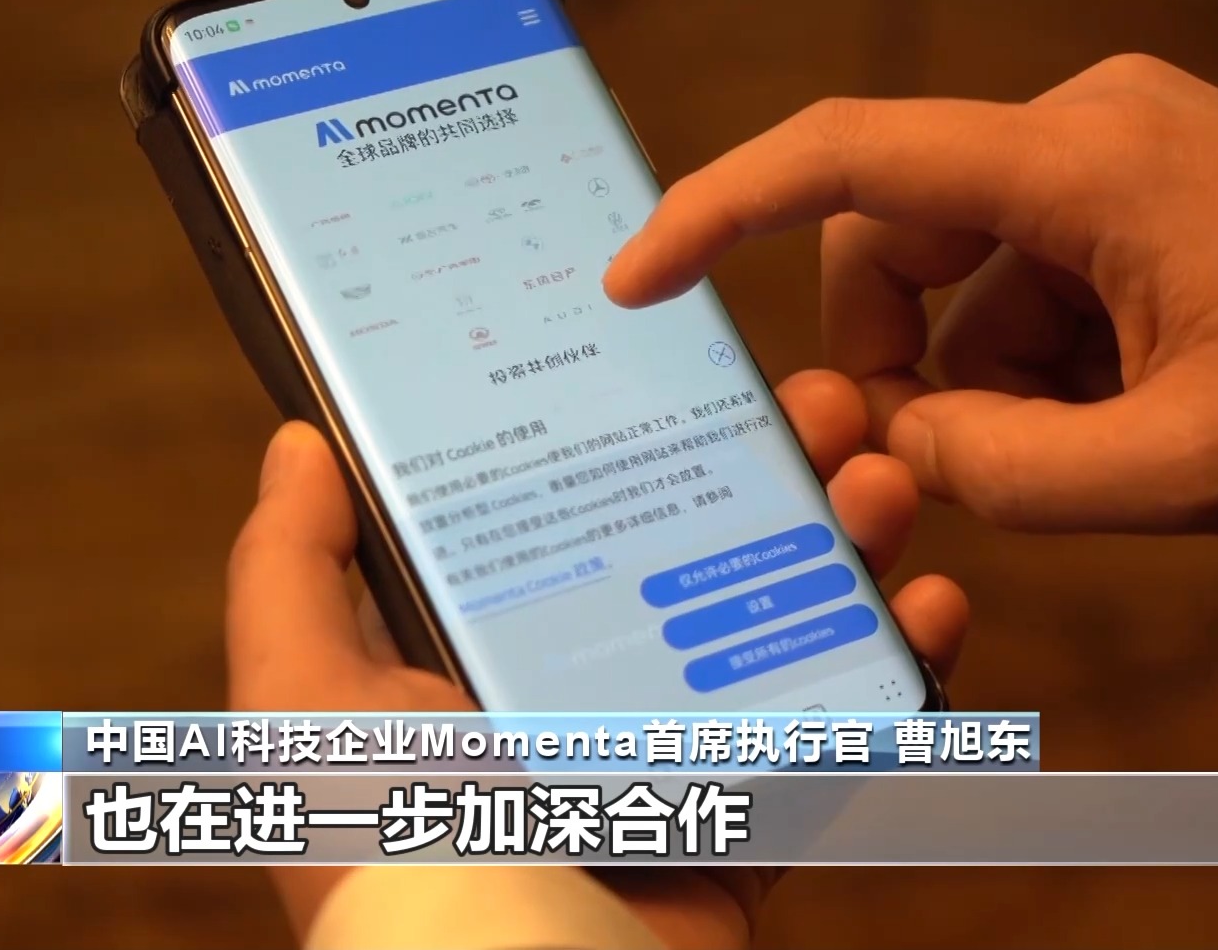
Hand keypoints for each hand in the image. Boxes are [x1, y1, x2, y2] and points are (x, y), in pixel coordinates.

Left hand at [227, 372, 968, 949]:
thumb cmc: (387, 856)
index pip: (574, 508)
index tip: (697, 359)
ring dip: (850, 544)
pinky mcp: (749, 822)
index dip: (640, 429)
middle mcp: (582, 691)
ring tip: (883, 485)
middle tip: (822, 405)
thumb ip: (290, 573)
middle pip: (697, 547)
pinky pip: (842, 734)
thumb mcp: (301, 701)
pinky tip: (927, 605)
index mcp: (485, 649)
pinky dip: (899, 669)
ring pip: (784, 623)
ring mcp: (675, 756)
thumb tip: (300, 444)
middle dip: (773, 465)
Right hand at [605, 54, 1217, 539]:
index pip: (852, 158)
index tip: (635, 279)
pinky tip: (1110, 427)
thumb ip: (1006, 472)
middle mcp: (1086, 132)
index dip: (718, 211)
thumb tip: (890, 448)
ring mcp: (1118, 160)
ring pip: (961, 278)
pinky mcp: (1143, 200)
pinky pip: (1030, 287)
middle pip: (895, 237)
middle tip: (912, 468)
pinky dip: (1032, 369)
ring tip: (1074, 459)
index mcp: (1085, 164)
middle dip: (879, 358)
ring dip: (974, 380)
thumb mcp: (1180, 467)